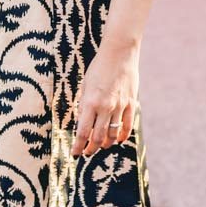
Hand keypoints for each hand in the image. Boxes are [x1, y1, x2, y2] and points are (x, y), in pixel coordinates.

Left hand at [72, 41, 139, 157]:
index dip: (78, 146)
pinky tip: (117, 140)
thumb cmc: (98, 67)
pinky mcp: (130, 104)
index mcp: (90, 102)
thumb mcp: (85, 85)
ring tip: (100, 146)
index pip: (83, 132)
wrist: (119, 53)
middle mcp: (105, 107)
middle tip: (86, 152)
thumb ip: (83, 105)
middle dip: (91, 149)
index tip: (75, 153)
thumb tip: (81, 122)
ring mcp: (119, 107)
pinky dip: (121, 136)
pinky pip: (127, 126)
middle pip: (98, 138)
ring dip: (105, 144)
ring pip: (112, 135)